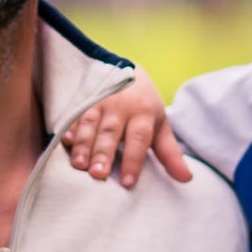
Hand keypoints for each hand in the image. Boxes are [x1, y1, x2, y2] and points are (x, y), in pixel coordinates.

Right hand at [60, 75, 190, 185]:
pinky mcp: (83, 100)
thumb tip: (187, 179)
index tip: (128, 183)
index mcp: (143, 114)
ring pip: (90, 124)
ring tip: (79, 165)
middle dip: (104, 154)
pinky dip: (69, 128)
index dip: (134, 161)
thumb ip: (170, 153)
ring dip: (84, 145)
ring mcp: (100, 102)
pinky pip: (75, 115)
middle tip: (98, 175)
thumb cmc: (145, 106)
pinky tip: (64, 142)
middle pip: (111, 133)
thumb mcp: (160, 125)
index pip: (139, 139)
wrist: (126, 68)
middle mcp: (121, 107)